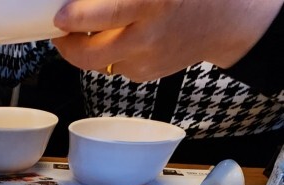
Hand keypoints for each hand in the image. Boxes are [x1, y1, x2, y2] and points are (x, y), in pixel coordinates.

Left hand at [52, 0, 282, 81]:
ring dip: (86, 47)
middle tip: (58, 29)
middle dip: (66, 45)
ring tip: (84, 28)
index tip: (59, 16)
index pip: (104, 16)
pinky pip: (116, 64)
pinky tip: (118, 33)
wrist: (228, 21)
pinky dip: (110, 51)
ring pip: (99, 62)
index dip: (76, 19)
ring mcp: (145, 62)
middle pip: (90, 56)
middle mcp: (146, 38)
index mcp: (152, 5)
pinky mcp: (146, 74)